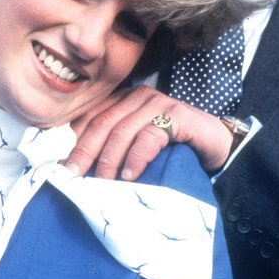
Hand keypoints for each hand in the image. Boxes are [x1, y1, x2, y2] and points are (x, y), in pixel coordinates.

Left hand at [67, 86, 235, 178]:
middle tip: (73, 175)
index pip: (91, 116)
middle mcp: (139, 96)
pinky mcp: (178, 115)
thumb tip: (77, 168)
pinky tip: (130, 175)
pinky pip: (149, 136)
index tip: (62, 165)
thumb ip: (113, 149)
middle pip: (102, 123)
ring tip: (102, 182)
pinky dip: (136, 158)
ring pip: (123, 130)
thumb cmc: (173, 149)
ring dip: (109, 159)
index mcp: (124, 100)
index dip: (74, 140)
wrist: (216, 146)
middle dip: (85, 151)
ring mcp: (159, 103)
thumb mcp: (136, 148)